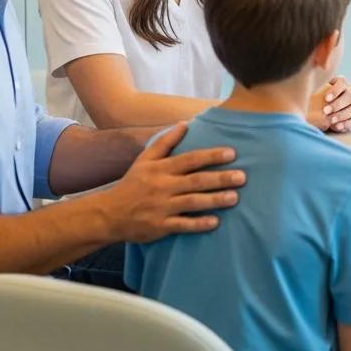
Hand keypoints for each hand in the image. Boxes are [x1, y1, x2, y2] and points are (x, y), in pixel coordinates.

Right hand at [101, 123, 244, 242]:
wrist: (108, 214)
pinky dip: (198, 224)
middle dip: (220, 178)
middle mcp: (163, 187)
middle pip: (196, 181)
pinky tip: (215, 222)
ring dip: (215, 200)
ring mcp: (162, 207)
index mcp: (161, 169)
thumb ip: (165, 142)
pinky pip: (182, 225)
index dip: (211, 156)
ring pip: (192, 202)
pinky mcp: (160, 226)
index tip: (232, 153)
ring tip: (235, 198)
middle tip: (242, 177)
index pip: (190, 159)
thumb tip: (184, 124)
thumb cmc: (132, 184)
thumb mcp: (145, 160)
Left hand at [308, 76, 350, 132]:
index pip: (342, 83)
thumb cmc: (314, 99)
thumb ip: (314, 84)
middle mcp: (350, 91)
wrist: (316, 113)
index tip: (326, 99)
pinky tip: (337, 127)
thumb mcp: (314, 90)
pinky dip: (346, 124)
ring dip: (341, 115)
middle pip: (349, 96)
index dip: (335, 90)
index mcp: (340, 82)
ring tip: (330, 121)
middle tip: (326, 111)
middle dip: (337, 104)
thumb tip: (313, 76)